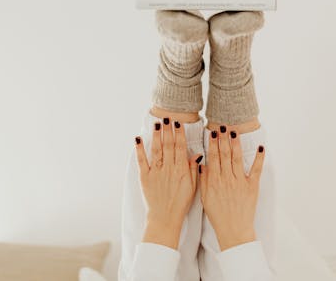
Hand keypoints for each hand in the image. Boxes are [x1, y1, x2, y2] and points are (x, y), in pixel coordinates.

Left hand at [135, 118, 201, 249]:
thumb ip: (194, 169)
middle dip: (167, 130)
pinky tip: (138, 139)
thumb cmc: (180, 204)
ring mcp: (156, 172)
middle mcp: (168, 169)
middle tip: (167, 117)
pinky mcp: (145, 178)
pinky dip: (139, 150)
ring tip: (157, 123)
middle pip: (168, 145)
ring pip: (156, 150)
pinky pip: (142, 161)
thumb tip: (196, 154)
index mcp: (181, 170)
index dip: (179, 134)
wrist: (165, 219)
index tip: (178, 123)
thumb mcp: (193, 186)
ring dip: (156, 135)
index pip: (180, 147)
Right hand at [199, 126, 264, 250]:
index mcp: (214, 181)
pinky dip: (259, 158)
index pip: (213, 157)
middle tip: (222, 125)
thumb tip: (202, 162)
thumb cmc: (218, 214)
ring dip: (236, 143)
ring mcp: (240, 182)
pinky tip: (261, 148)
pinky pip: (256, 170)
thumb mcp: (205, 197)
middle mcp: (227, 179)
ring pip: (237, 158)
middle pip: (225, 154)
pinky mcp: (252, 186)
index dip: (213, 143)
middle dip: (224, 139)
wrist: (233, 230)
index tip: (213, 132)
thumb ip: (203, 179)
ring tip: (235, 131)